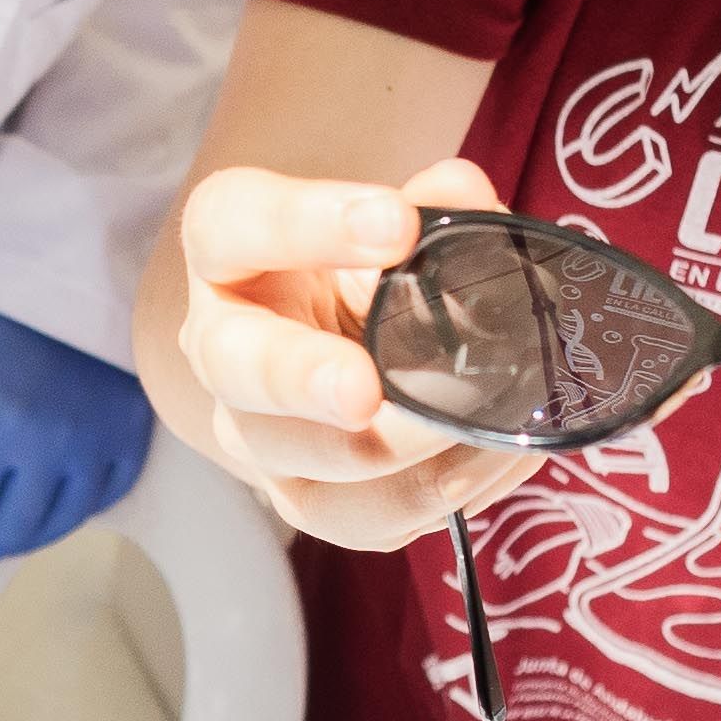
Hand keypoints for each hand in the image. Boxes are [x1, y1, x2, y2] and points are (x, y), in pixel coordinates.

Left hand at [0, 281, 155, 578]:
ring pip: (60, 521)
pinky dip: (74, 514)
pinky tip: (48, 515)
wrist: (80, 242)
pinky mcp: (134, 424)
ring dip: (19, 542)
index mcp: (0, 421)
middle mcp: (56, 443)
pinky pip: (108, 493)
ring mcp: (102, 439)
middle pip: (10, 529)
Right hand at [168, 158, 542, 549]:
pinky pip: (364, 522)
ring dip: (391, 459)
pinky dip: (436, 496)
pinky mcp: (310, 500)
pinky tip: (495, 459)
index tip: (396, 223)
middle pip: (238, 369)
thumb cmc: (369, 269)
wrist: (350, 340)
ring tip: (476, 430)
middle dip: (302, 382)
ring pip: (300, 471)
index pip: (232, 223)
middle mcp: (224, 348)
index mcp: (229, 253)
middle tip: (362, 391)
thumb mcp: (398, 222)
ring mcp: (260, 437)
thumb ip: (436, 203)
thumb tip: (466, 197)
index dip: (306, 223)